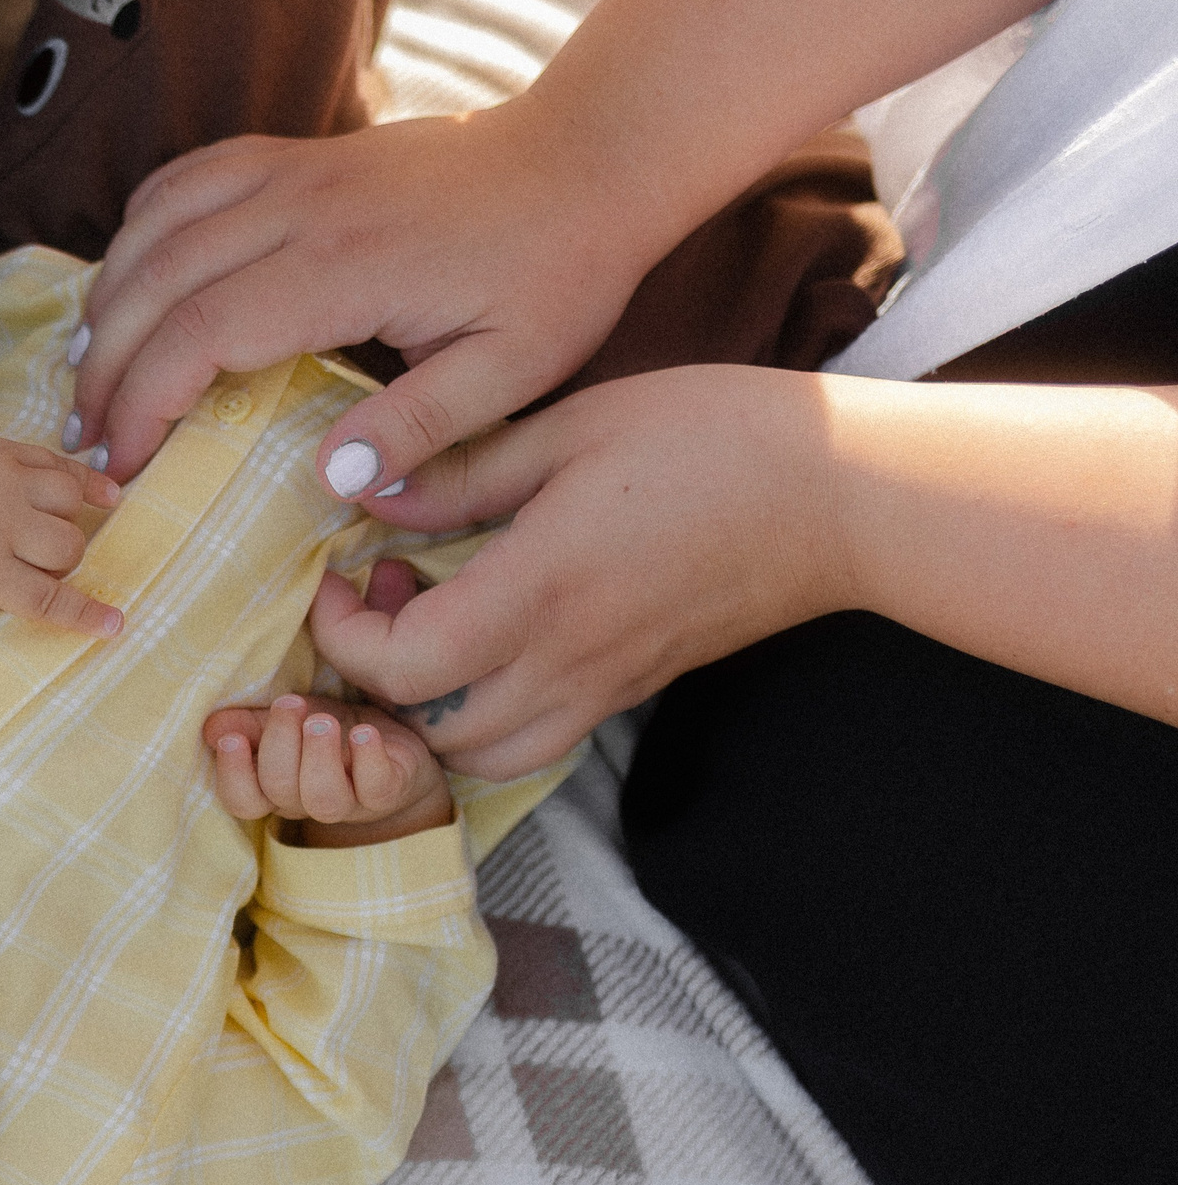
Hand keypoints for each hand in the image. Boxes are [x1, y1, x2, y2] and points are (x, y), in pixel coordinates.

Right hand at [66, 102, 662, 487]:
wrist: (586, 162)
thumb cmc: (555, 274)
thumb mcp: (513, 373)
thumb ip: (421, 427)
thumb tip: (331, 477)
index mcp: (347, 269)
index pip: (204, 332)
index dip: (145, 401)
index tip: (122, 464)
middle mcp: (302, 209)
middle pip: (155, 282)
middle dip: (104, 367)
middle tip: (86, 441)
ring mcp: (294, 171)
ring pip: (155, 225)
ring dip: (106, 301)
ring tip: (88, 375)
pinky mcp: (297, 155)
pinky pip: (186, 177)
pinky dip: (139, 231)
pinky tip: (129, 285)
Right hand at [202, 694, 453, 848]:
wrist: (392, 745)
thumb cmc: (328, 732)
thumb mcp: (286, 721)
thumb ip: (250, 724)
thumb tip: (209, 727)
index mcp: (273, 787)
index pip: (243, 799)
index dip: (234, 775)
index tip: (231, 738)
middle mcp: (306, 801)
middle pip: (279, 790)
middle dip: (280, 744)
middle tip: (289, 703)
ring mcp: (349, 802)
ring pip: (324, 799)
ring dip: (319, 757)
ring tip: (322, 721)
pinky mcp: (387, 791)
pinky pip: (376, 787)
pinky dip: (369, 759)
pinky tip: (364, 733)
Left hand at [313, 363, 848, 778]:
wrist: (843, 496)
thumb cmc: (712, 437)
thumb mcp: (572, 426)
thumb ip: (462, 472)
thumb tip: (365, 493)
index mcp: (537, 592)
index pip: (399, 666)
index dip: (343, 633)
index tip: (340, 572)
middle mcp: (564, 662)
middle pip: (426, 735)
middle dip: (372, 685)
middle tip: (375, 599)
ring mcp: (602, 688)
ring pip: (480, 758)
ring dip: (427, 716)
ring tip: (425, 632)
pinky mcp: (631, 691)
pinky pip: (535, 741)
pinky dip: (485, 719)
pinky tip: (488, 644)